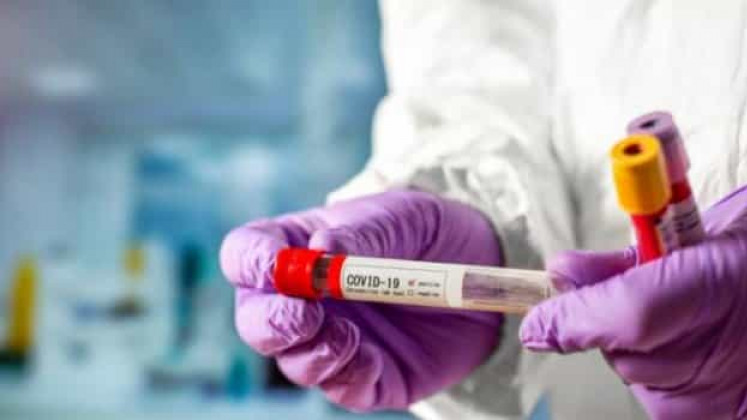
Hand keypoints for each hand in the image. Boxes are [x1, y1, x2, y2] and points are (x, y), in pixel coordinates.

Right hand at [220, 190, 502, 410]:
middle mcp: (304, 298)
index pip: (247, 255)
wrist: (480, 267)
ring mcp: (331, 339)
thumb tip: (322, 251)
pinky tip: (370, 357)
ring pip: (292, 362)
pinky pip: (340, 388)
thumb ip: (362, 233)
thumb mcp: (399, 217)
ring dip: (311, 353)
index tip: (274, 265)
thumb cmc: (427, 231)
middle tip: (306, 315)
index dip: (250, 263)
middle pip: (256, 319)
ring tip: (349, 336)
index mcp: (297, 247)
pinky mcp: (364, 376)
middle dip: (272, 322)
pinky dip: (348, 376)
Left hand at [521, 179, 746, 418]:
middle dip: (612, 322)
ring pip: (644, 381)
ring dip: (648, 350)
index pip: (626, 315)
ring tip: (703, 316)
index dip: (573, 319)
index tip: (537, 321)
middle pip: (625, 353)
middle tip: (654, 287)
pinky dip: (675, 377)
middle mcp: (727, 358)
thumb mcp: (730, 222)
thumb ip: (638, 251)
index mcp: (724, 287)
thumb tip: (565, 271)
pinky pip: (674, 404)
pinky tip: (715, 350)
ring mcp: (733, 404)